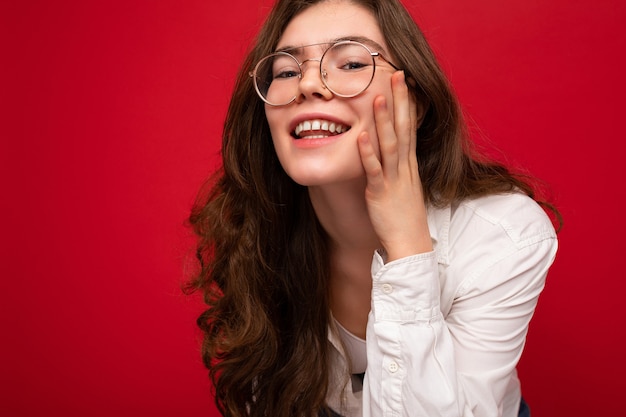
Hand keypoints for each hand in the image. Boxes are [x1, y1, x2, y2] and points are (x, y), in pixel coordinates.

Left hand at [357, 71, 431, 261]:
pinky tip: (361, 136)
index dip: (406, 104)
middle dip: (400, 101)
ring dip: (384, 121)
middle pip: (403, 129)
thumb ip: (398, 170)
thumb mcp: (404, 188)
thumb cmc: (405, 218)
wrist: (410, 245)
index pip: (409, 128)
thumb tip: (393, 156)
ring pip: (390, 145)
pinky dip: (368, 153)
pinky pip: (375, 170)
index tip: (404, 82)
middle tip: (397, 75)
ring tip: (379, 97)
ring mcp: (394, 180)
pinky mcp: (381, 194)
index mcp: (409, 165)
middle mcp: (404, 168)